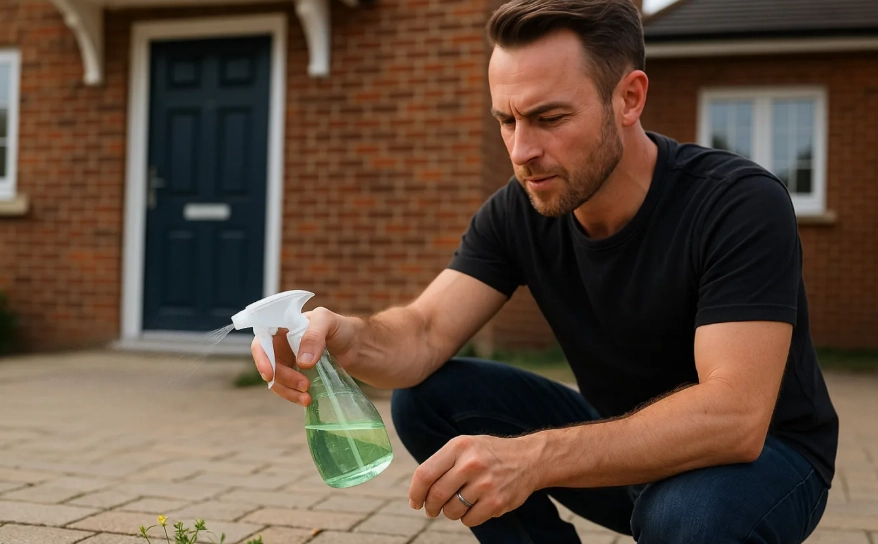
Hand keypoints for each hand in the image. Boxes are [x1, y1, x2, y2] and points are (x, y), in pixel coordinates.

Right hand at [250, 307, 357, 405]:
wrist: (355, 345)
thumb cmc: (339, 327)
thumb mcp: (327, 321)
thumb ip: (314, 336)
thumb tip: (302, 363)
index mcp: (282, 327)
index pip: (262, 341)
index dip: (261, 357)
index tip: (270, 374)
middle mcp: (280, 344)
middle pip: (269, 364)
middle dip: (283, 378)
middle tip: (304, 385)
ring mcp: (287, 361)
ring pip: (276, 380)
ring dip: (288, 391)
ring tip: (307, 398)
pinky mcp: (295, 375)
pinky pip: (287, 387)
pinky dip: (294, 395)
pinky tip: (307, 399)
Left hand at [408, 434, 538, 526]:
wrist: (529, 459)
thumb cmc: (489, 454)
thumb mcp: (465, 446)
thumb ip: (441, 463)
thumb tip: (417, 492)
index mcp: (459, 447)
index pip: (425, 474)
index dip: (415, 492)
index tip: (414, 502)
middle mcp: (471, 464)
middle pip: (436, 495)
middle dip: (430, 507)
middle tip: (431, 510)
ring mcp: (485, 484)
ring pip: (451, 511)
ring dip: (450, 512)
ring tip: (459, 503)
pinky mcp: (496, 502)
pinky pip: (468, 520)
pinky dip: (467, 518)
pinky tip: (475, 506)